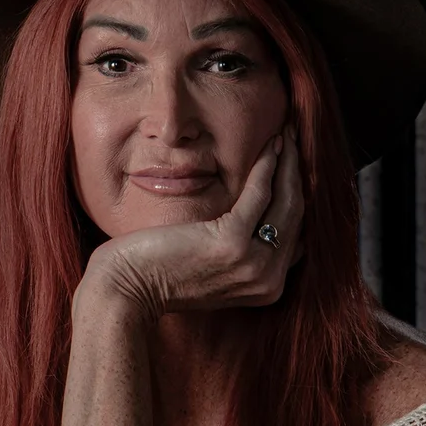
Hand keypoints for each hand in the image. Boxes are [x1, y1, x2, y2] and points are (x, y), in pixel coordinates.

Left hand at [77, 126, 304, 321]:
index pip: (296, 237)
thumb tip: (261, 218)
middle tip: (294, 141)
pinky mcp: (232, 242)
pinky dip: (267, 165)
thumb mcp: (214, 268)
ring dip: (287, 163)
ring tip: (285, 135)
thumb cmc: (162, 275)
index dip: (296, 198)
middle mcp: (268, 281)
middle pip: (294, 217)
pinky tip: (269, 145)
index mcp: (267, 288)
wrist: (129, 290)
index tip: (293, 168)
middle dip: (297, 174)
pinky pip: (259, 193)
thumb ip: (243, 253)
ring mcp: (253, 264)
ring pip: (285, 202)